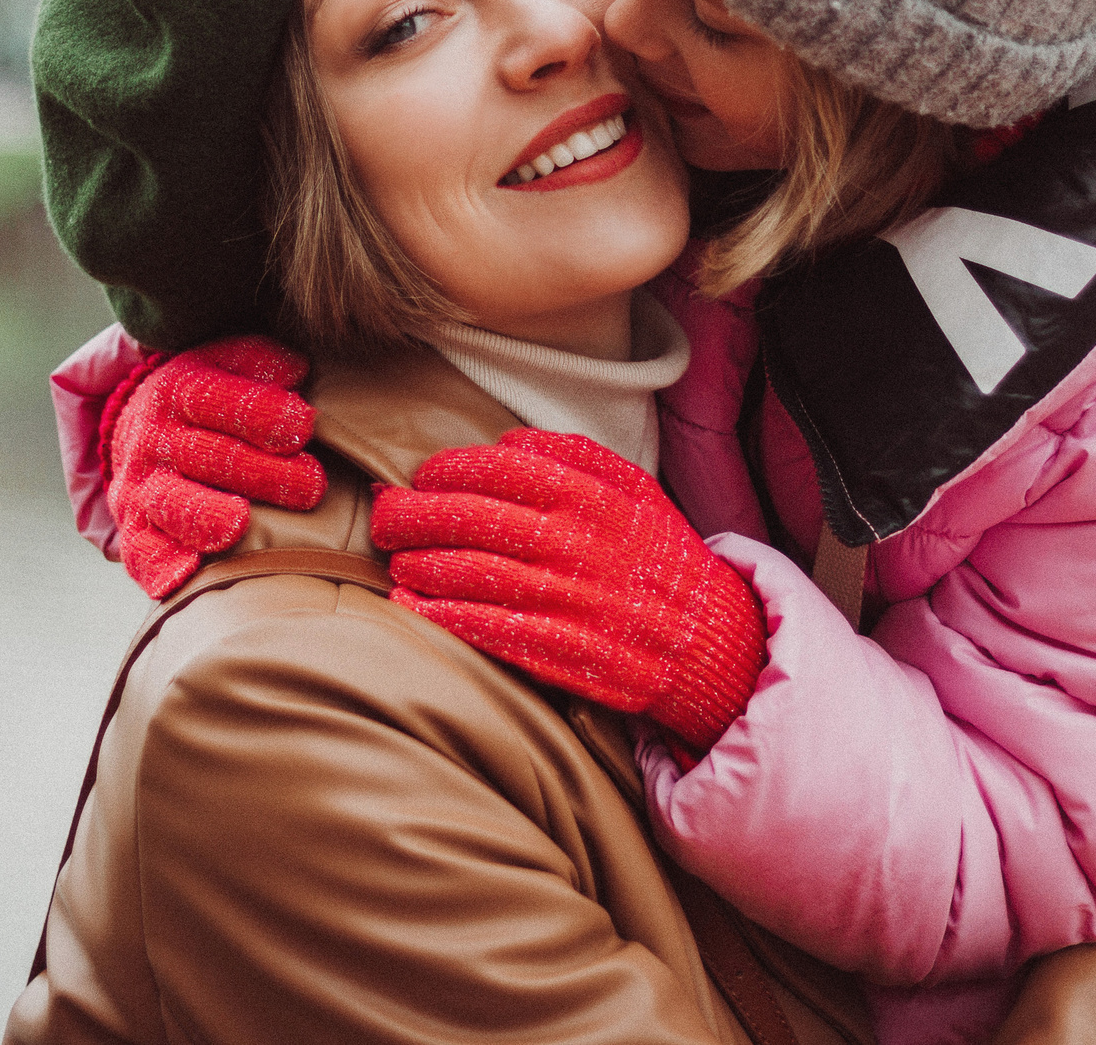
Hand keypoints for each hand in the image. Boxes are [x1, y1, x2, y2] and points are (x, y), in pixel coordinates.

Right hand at [105, 334, 325, 596]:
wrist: (150, 434)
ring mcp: (142, 488)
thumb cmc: (218, 400)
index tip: (303, 427)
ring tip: (243, 524)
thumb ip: (262, 361)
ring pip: (169, 503)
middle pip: (203, 455)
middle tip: (310, 486)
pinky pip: (144, 552)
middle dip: (259, 473)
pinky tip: (192, 573)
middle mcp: (154, 439)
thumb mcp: (232, 364)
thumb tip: (297, 369)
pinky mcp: (137, 531)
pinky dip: (165, 565)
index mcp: (177, 389)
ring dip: (207, 516)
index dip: (257, 412)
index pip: (212, 397)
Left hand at [369, 428, 765, 754]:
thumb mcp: (635, 488)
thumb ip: (574, 455)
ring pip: (467, 573)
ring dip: (417, 563)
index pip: (496, 467)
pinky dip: (439, 616)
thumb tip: (505, 440)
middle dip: (410, 514)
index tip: (421, 476)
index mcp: (591, 496)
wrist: (709, 639)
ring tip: (397, 560)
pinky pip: (487, 630)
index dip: (445, 468)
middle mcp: (575, 543)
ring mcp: (568, 601)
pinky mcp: (563, 654)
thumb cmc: (659, 556)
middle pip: (468, 517)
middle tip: (385, 517)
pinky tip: (410, 605)